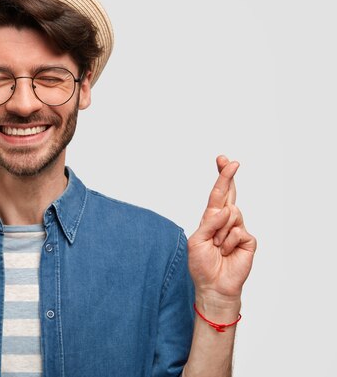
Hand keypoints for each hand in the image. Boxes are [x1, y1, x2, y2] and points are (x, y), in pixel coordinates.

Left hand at [187, 155, 256, 301]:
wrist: (214, 286)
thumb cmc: (202, 265)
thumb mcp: (197, 241)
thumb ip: (208, 223)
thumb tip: (225, 209)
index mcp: (211, 218)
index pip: (217, 194)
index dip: (221, 177)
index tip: (223, 160)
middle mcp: (226, 221)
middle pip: (230, 194)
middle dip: (228, 176)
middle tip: (231, 161)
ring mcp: (238, 229)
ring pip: (232, 214)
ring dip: (220, 232)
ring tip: (217, 247)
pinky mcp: (249, 240)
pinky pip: (239, 231)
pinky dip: (229, 242)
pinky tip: (227, 252)